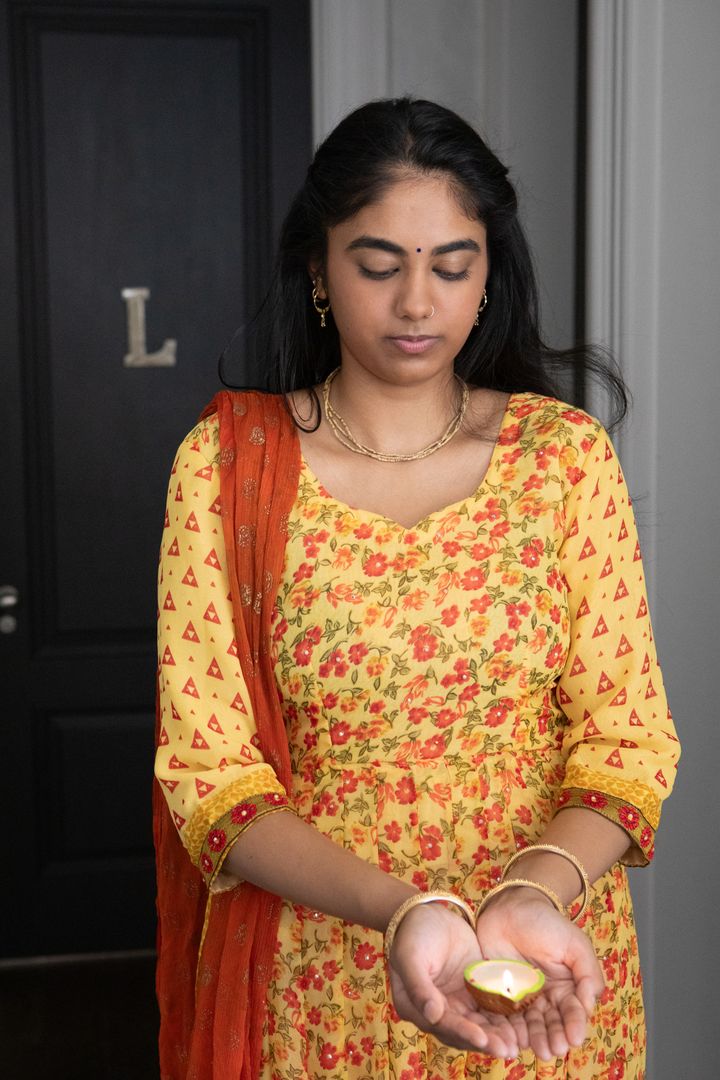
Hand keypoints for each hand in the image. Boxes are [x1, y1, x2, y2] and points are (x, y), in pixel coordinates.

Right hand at [387, 902, 526, 1058]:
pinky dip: (502, 1017)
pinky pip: (488, 1007)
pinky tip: (520, 1025)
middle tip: (507, 1050)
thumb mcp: (411, 956)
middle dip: (486, 1041)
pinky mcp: (472, 991)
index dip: (463, 1033)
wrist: (427, 912)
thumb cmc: (413, 933)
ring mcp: (456, 1001)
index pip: (443, 1025)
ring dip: (496, 1035)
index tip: (482, 1039)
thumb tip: (432, 1015)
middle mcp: (437, 1011)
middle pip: (463, 1031)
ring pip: (479, 1023)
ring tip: (516, 1045)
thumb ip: (419, 986)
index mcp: (416, 1008)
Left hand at [475, 887, 604, 1060]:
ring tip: (539, 1051)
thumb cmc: (545, 922)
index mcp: (567, 987)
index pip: (573, 1011)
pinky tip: (516, 1039)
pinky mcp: (500, 995)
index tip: (575, 1037)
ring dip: (536, 1039)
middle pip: (553, 1023)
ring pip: (531, 1024)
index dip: (575, 1025)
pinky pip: (507, 1016)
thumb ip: (588, 972)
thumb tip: (591, 1004)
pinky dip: (512, 1029)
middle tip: (555, 1050)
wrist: (510, 907)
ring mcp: (523, 998)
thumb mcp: (575, 943)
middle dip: (555, 1037)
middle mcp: (546, 997)